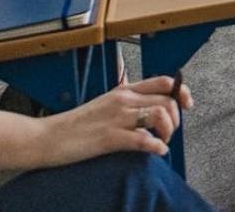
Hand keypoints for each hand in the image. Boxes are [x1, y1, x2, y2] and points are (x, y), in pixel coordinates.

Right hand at [40, 76, 192, 164]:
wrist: (46, 137)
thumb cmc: (76, 125)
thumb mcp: (105, 104)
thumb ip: (128, 103)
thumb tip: (153, 108)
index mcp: (123, 90)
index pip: (163, 82)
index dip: (182, 91)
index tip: (188, 104)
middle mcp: (123, 100)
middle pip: (166, 100)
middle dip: (176, 118)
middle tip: (169, 132)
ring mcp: (116, 117)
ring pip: (159, 115)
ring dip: (168, 131)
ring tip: (162, 141)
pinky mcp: (108, 137)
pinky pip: (142, 139)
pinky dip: (156, 146)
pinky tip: (157, 151)